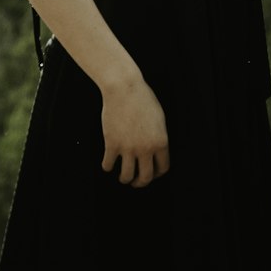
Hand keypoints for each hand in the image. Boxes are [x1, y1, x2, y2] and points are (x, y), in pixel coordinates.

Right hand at [100, 73, 169, 188]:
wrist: (124, 88)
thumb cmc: (142, 98)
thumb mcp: (159, 118)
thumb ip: (158, 136)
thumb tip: (156, 151)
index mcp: (161, 142)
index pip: (163, 168)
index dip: (157, 174)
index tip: (151, 174)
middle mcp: (146, 149)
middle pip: (145, 177)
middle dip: (140, 183)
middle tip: (136, 182)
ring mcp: (128, 148)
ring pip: (126, 176)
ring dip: (124, 179)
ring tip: (122, 177)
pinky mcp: (112, 144)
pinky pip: (108, 164)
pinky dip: (107, 167)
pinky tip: (108, 164)